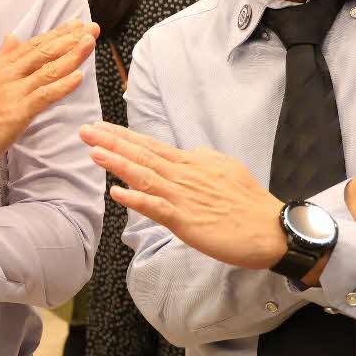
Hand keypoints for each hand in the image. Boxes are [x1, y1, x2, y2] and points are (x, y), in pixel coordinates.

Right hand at [0, 20, 98, 171]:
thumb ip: (1, 58)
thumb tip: (12, 37)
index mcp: (0, 66)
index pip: (34, 45)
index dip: (57, 34)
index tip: (76, 24)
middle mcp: (7, 75)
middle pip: (43, 52)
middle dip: (70, 39)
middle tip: (91, 28)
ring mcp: (12, 93)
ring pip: (47, 70)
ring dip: (71, 56)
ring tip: (89, 43)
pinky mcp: (16, 113)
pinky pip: (44, 96)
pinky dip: (62, 85)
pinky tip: (78, 76)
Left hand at [81, 123, 288, 269]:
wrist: (270, 228)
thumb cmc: (249, 201)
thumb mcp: (227, 167)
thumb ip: (205, 159)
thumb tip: (192, 152)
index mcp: (191, 163)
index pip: (150, 146)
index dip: (123, 136)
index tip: (100, 127)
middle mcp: (183, 176)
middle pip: (142, 155)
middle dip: (111, 142)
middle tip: (84, 130)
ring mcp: (183, 197)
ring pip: (144, 176)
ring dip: (117, 164)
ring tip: (93, 152)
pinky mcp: (186, 220)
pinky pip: (157, 208)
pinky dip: (136, 199)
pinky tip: (117, 193)